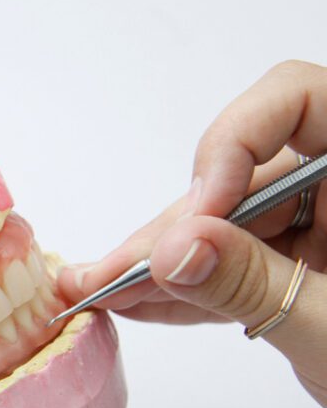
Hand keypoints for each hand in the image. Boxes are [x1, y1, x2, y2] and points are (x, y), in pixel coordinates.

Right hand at [59, 60, 326, 407]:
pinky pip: (229, 266)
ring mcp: (316, 229)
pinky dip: (185, 290)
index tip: (197, 213)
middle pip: (237, 182)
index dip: (233, 144)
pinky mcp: (294, 267)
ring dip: (161, 265)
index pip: (298, 103)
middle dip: (170, 231)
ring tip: (102, 293)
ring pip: (222, 228)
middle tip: (106, 273)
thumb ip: (256, 286)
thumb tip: (174, 249)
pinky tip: (139, 304)